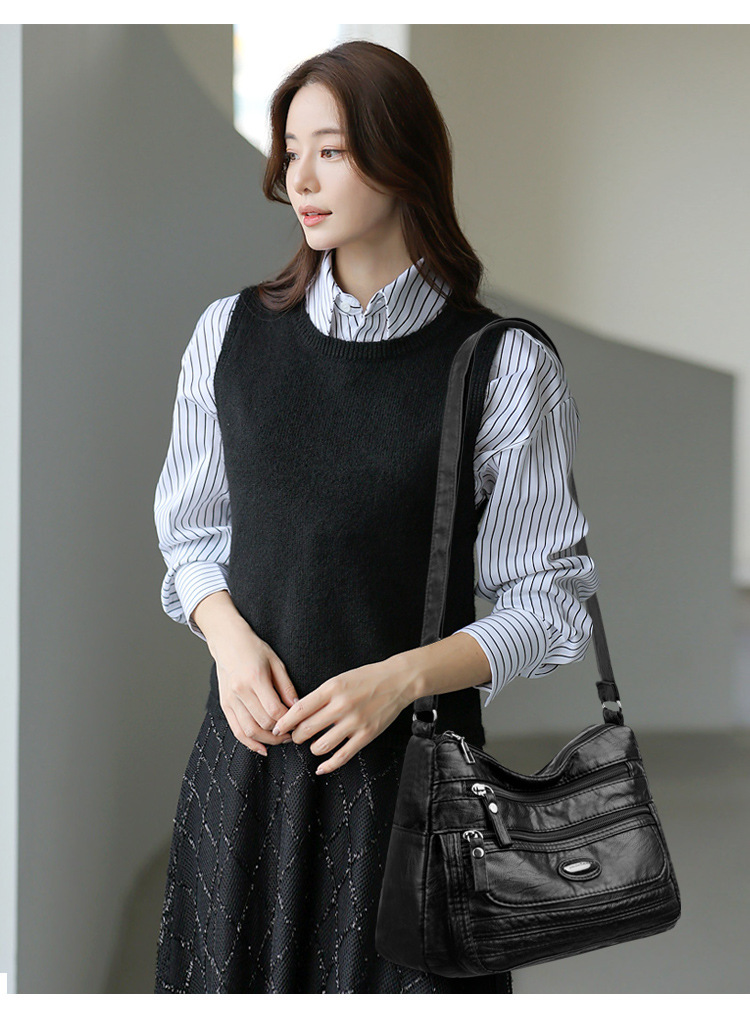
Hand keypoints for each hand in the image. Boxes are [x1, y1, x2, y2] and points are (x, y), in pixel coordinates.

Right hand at [213, 620, 298, 756]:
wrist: (228, 642)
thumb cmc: (254, 649)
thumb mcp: (276, 663)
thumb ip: (286, 687)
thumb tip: (298, 708)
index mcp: (255, 678)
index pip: (274, 710)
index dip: (289, 720)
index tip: (299, 722)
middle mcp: (240, 691)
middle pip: (263, 723)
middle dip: (280, 733)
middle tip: (294, 733)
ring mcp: (230, 699)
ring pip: (249, 731)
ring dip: (267, 741)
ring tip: (281, 740)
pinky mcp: (224, 705)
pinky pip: (236, 730)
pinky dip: (249, 743)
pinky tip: (262, 748)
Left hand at [268, 657, 413, 773]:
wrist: (397, 681)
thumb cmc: (366, 678)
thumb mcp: (339, 679)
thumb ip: (320, 695)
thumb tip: (297, 713)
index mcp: (332, 688)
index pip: (300, 709)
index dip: (285, 722)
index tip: (277, 728)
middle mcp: (342, 705)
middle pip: (307, 729)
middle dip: (296, 736)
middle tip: (295, 737)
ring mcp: (355, 722)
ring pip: (321, 746)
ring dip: (312, 748)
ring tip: (313, 744)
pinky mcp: (366, 735)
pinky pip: (342, 756)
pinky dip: (328, 765)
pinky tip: (321, 767)